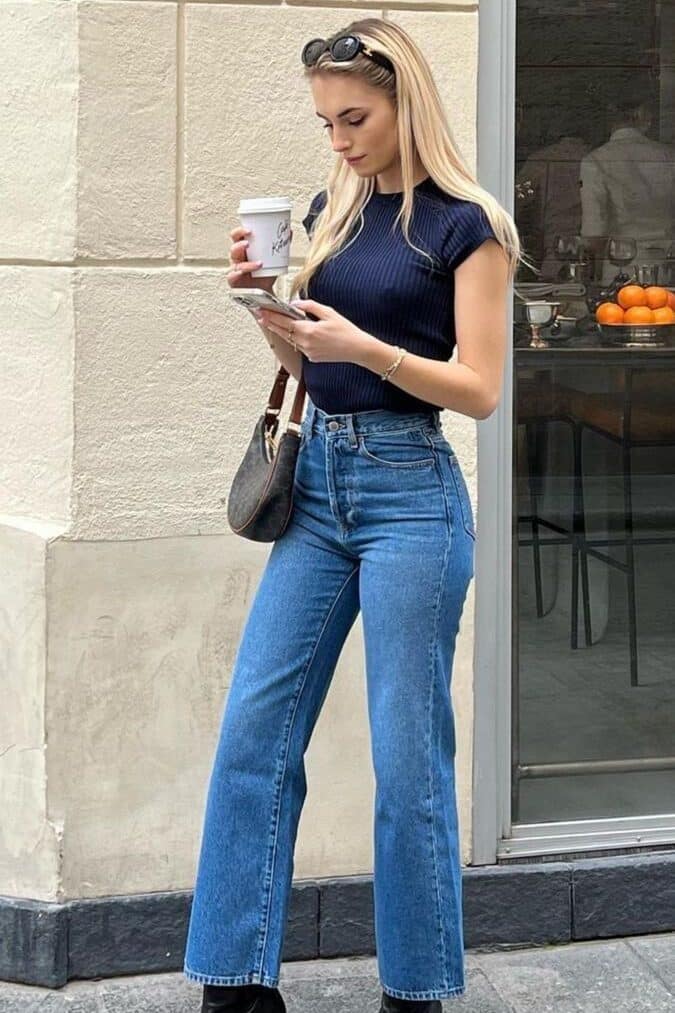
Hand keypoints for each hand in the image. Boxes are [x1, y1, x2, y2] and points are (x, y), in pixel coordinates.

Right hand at [227, 226, 292, 292]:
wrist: (264, 290)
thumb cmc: (264, 272)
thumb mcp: (273, 258)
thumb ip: (280, 245)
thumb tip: (289, 232)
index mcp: (243, 248)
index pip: (237, 236)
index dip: (240, 231)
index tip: (249, 229)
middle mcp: (238, 258)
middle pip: (234, 248)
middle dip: (239, 245)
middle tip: (248, 243)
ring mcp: (236, 270)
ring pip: (237, 264)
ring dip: (247, 263)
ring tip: (260, 263)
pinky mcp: (235, 281)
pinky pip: (234, 277)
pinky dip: (239, 276)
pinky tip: (246, 275)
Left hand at [257, 298, 374, 363]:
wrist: (357, 349)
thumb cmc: (346, 331)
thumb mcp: (328, 312)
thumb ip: (310, 307)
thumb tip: (295, 304)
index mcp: (309, 331)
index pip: (284, 322)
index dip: (271, 317)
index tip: (262, 311)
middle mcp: (306, 343)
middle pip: (283, 332)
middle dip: (270, 323)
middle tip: (260, 316)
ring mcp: (308, 352)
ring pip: (290, 340)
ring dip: (281, 331)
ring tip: (272, 323)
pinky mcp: (312, 358)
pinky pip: (299, 346)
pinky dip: (295, 338)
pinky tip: (292, 332)